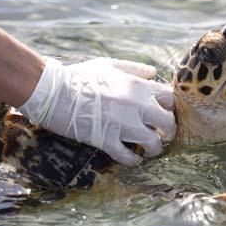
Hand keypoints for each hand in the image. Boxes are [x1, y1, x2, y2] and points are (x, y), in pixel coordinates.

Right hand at [18, 57, 175, 164]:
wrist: (54, 91)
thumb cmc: (82, 76)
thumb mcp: (110, 65)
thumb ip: (134, 68)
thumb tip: (153, 72)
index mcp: (138, 86)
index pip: (170, 99)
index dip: (171, 109)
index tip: (165, 114)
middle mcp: (136, 105)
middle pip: (168, 123)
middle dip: (169, 131)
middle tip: (163, 135)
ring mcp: (122, 124)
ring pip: (153, 143)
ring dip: (155, 149)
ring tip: (150, 149)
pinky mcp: (107, 139)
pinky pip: (128, 156)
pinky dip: (134, 160)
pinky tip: (134, 159)